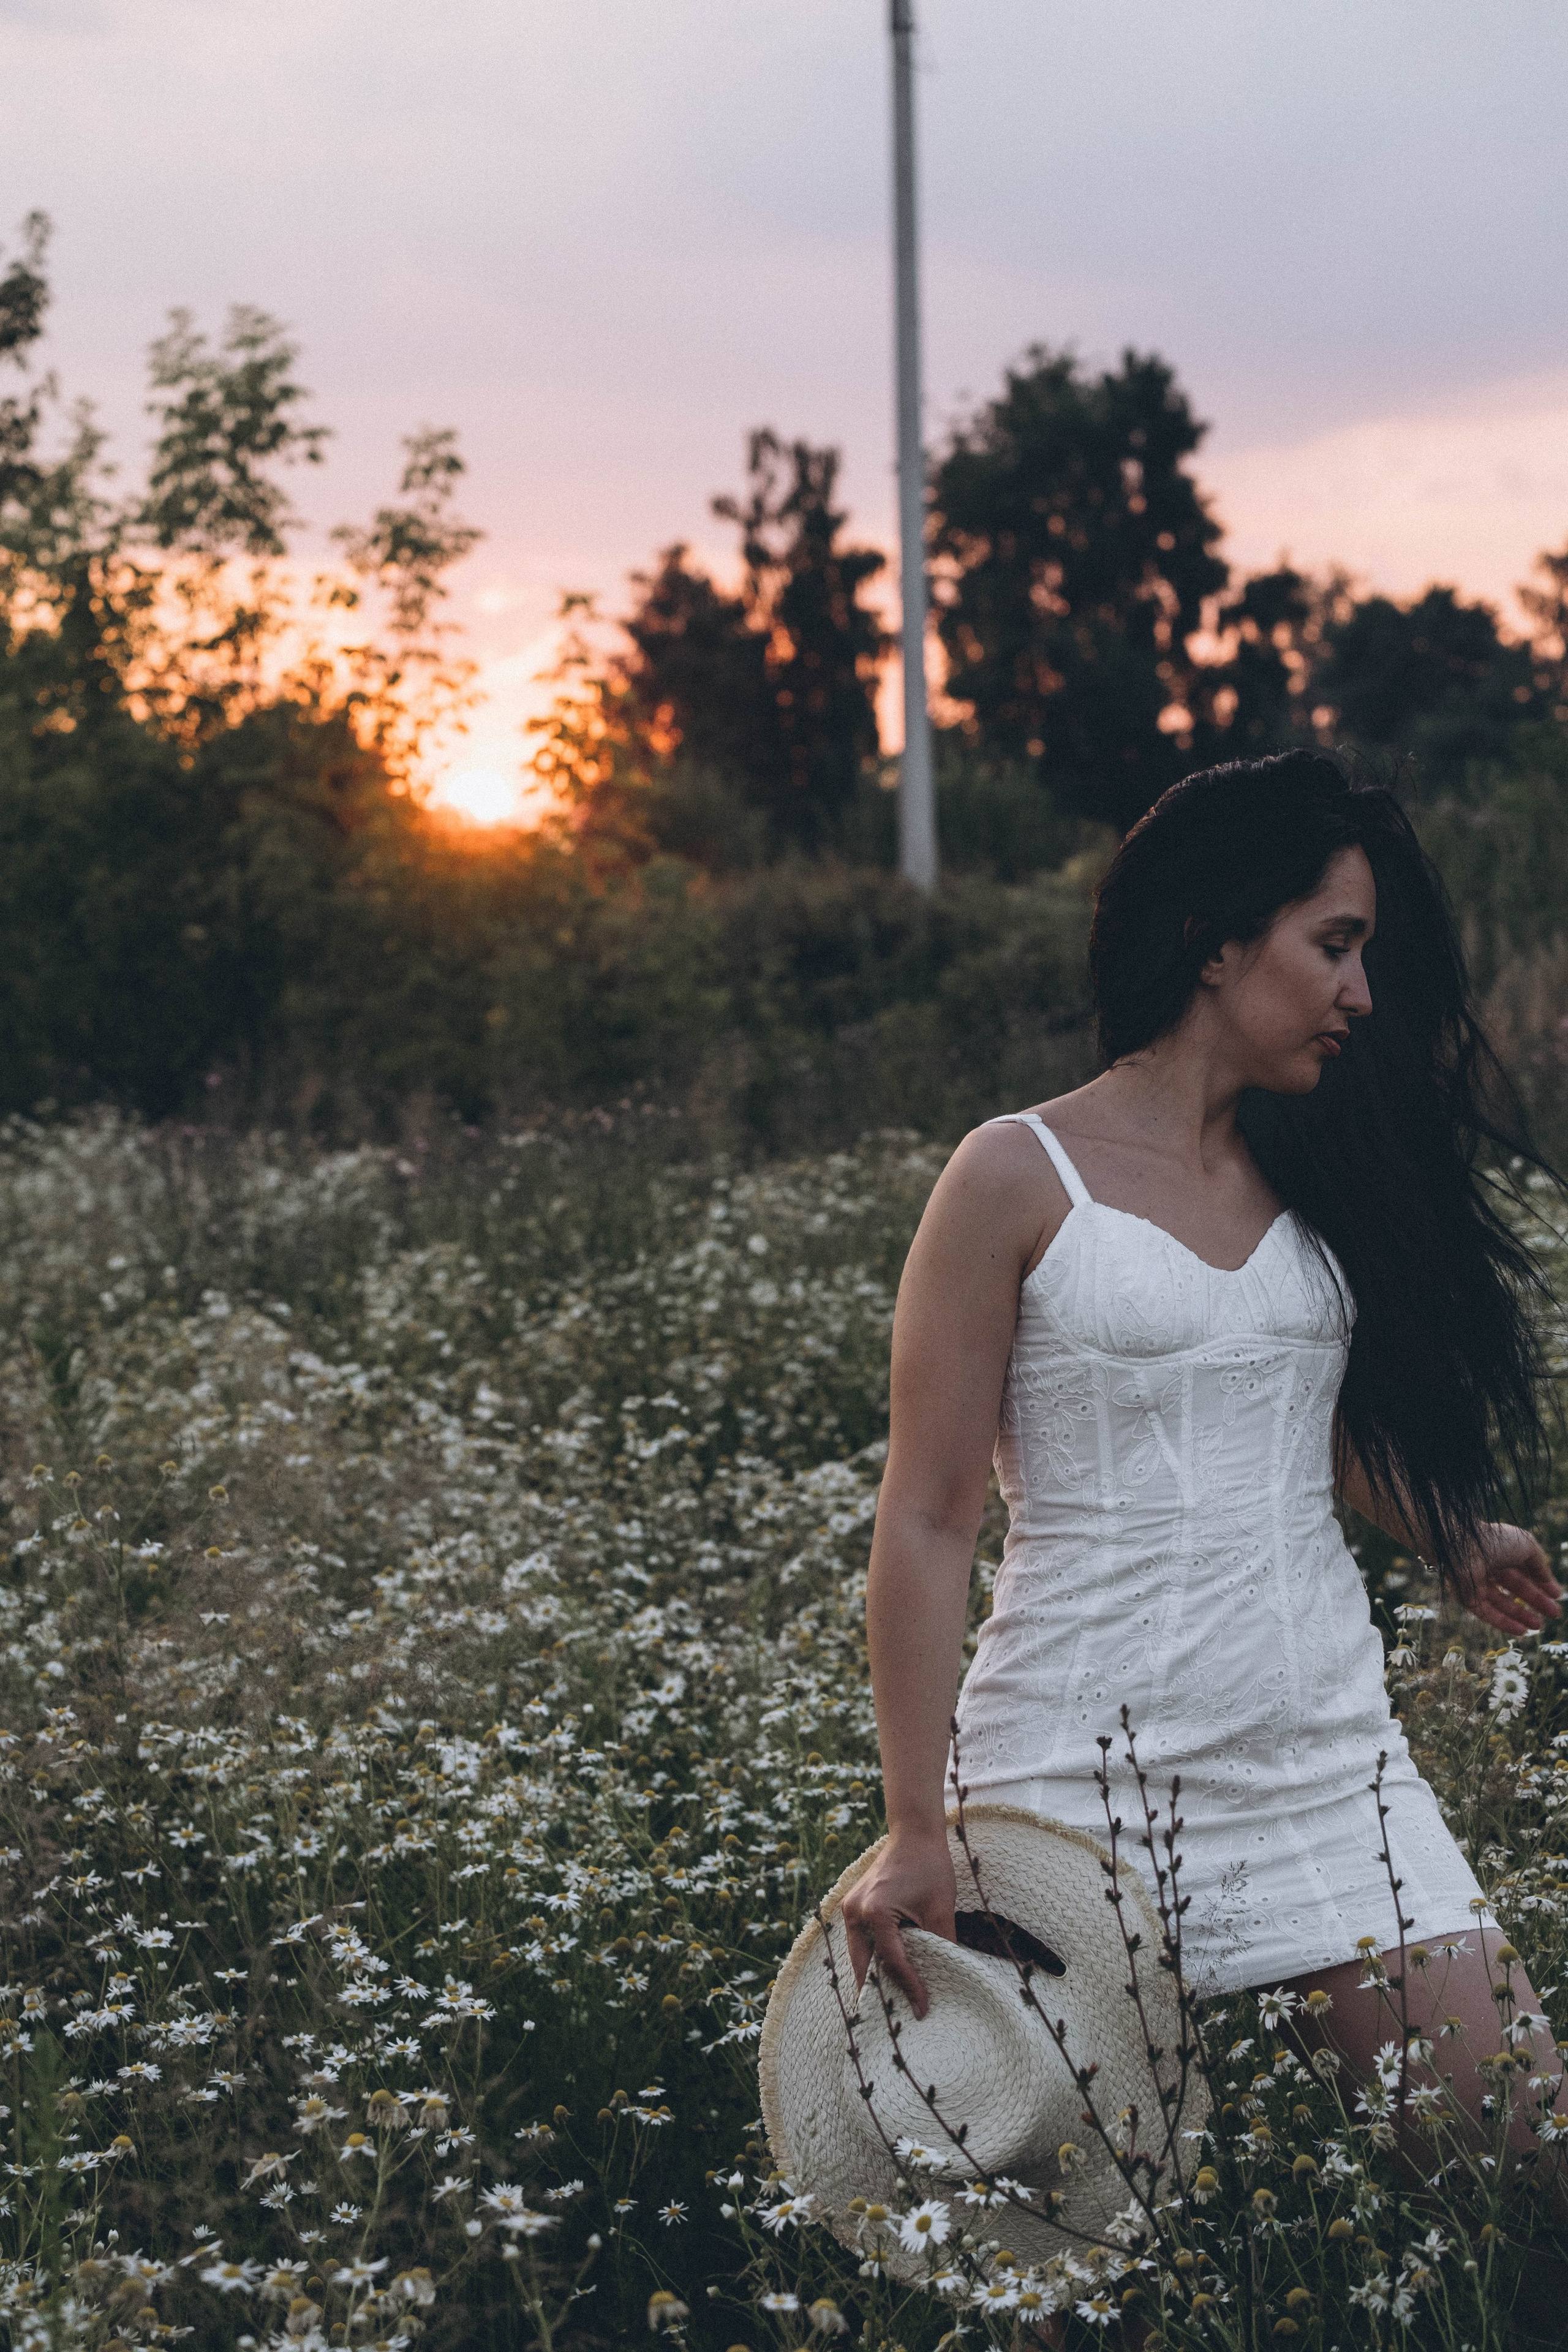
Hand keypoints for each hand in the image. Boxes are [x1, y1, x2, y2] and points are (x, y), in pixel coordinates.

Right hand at [840, 1828, 957, 2020]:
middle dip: (878, 1995)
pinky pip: (859, 1942)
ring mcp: (849, 1908)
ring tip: (890, 2005)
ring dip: (872, 1979)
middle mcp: (855, 1912)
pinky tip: (885, 1975)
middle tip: (894, 2024)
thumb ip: (943, 1946)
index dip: (910, 1989)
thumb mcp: (941, 1909)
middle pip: (864, 1967)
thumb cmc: (931, 1866)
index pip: (893, 1963)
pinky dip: (870, 1960)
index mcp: (876, 1912)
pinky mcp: (852, 1905)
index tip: (923, 2010)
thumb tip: (950, 1979)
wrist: (914, 1833)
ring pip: (858, 1956)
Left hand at [1453, 1522, 1560, 1637]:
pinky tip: (1522, 1631)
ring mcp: (1477, 1584)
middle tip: (1554, 1614)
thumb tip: (1549, 1583)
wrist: (1462, 1546)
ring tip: (1539, 1626)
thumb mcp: (1527, 1547)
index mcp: (1502, 1553)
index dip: (1541, 1584)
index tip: (1556, 1596)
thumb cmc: (1496, 1541)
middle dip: (1535, 1602)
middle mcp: (1489, 1568)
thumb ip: (1540, 1565)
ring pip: (1502, 1604)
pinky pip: (1488, 1614)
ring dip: (1521, 1616)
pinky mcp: (1467, 1598)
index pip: (1523, 1571)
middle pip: (1515, 1589)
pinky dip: (1504, 1623)